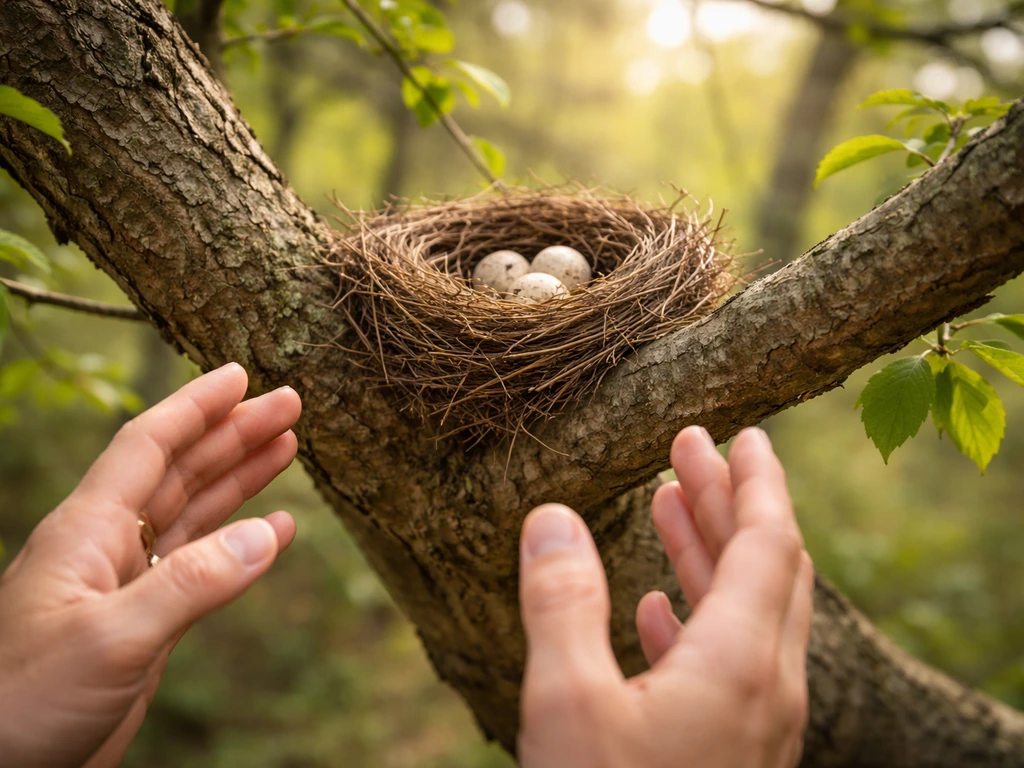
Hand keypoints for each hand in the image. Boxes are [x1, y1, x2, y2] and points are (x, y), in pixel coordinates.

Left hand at [0, 363, 300, 767]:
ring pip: (193, 513)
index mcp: (87, 531)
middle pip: (180, 471)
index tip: (240, 375)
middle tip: (289, 403)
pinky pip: (199, 566)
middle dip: (233, 434)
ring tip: (287, 446)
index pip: (148, 446)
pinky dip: (239, 543)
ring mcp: (125, 585)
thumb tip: (267, 535)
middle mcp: (107, 546)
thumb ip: (190, 584)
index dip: (196, 406)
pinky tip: (274, 532)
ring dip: (239, 478)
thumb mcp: (109, 638)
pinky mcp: (142, 624)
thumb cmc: (22, 702)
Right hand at [518, 426, 812, 767]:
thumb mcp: (568, 703)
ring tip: (669, 505)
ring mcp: (760, 730)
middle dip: (727, 502)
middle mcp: (769, 692)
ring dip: (710, 553)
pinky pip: (734, 665)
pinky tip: (658, 610)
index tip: (743, 434)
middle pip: (766, 571)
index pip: (768, 544)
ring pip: (750, 615)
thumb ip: (563, 605)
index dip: (756, 481)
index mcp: (739, 665)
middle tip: (689, 450)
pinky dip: (700, 618)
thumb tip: (553, 518)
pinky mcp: (738, 758)